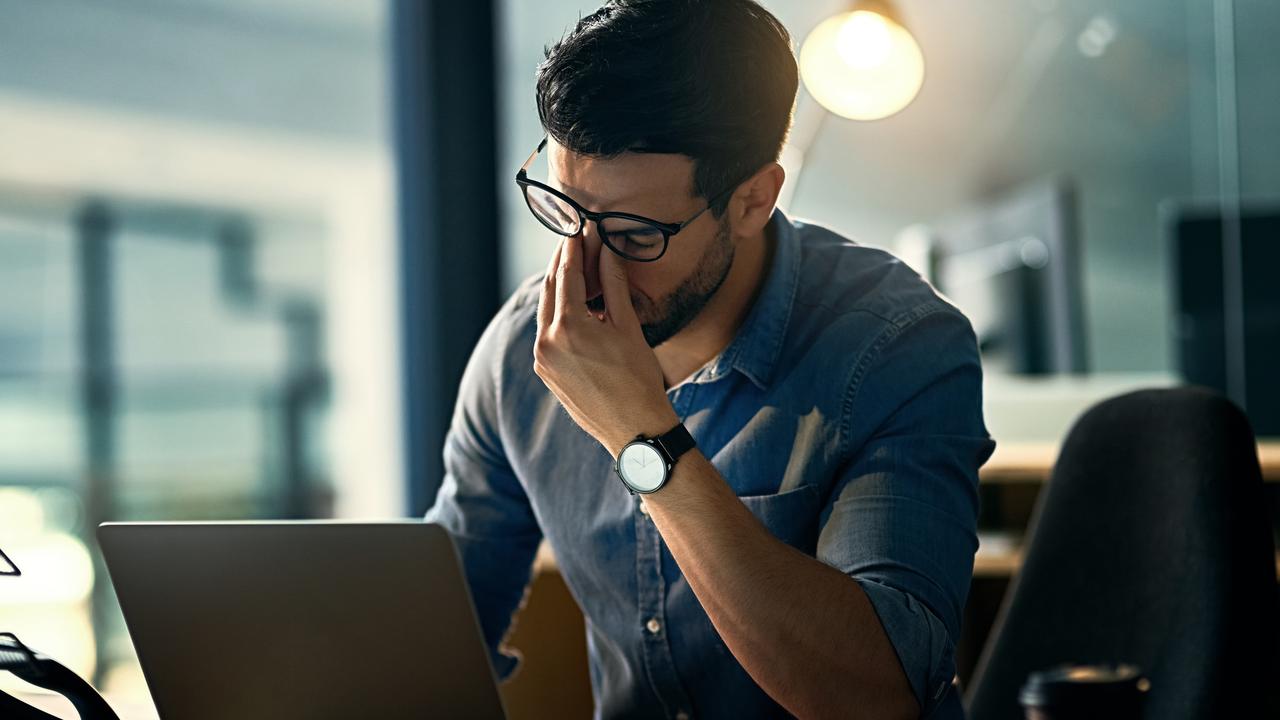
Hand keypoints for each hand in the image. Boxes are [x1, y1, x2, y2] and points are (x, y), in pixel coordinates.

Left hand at [533, 234, 678, 456]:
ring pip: (546, 311)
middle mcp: (547, 342)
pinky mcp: (545, 372)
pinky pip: (547, 333)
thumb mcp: (628, 326)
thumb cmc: (638, 379)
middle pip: (550, 289)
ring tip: (574, 269)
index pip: (567, 274)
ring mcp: (542, 359)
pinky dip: (558, 314)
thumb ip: (613, 284)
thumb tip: (606, 250)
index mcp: (569, 327)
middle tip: (572, 241)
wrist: (634, 429)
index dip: (573, 248)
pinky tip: (574, 306)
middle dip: (561, 264)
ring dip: (558, 288)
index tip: (578, 229)